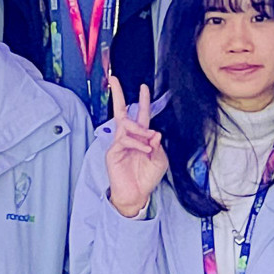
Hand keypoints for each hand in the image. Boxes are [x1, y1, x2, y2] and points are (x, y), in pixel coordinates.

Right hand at [104, 77, 166, 218]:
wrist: (137, 194)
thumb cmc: (147, 176)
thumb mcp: (160, 160)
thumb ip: (159, 146)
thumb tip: (155, 133)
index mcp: (141, 137)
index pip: (141, 115)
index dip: (142, 101)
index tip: (144, 87)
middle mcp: (128, 137)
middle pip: (121, 112)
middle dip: (118, 95)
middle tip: (114, 79)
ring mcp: (119, 143)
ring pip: (126, 125)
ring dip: (140, 130)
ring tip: (149, 141)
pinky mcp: (113, 152)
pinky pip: (125, 141)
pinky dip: (137, 144)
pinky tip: (145, 150)